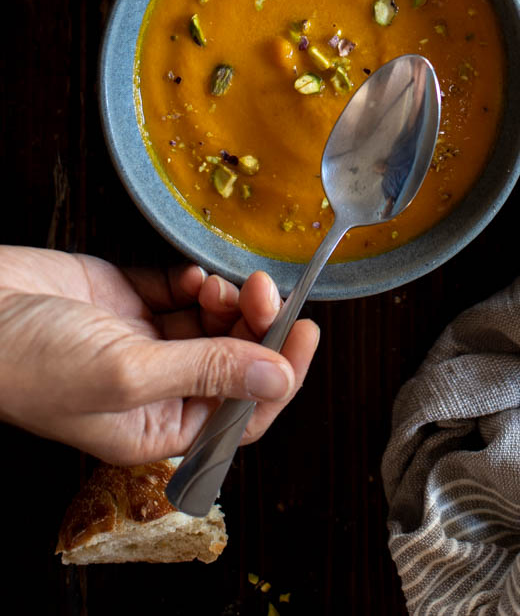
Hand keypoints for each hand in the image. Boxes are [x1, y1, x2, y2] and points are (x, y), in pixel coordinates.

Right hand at [0, 247, 318, 463]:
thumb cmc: (28, 362)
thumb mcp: (126, 375)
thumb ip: (206, 371)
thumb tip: (279, 377)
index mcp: (156, 428)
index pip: (242, 414)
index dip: (280, 376)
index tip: (306, 333)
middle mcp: (155, 389)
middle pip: (234, 361)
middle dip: (257, 327)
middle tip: (265, 292)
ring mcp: (141, 342)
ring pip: (213, 323)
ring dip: (228, 301)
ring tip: (222, 285)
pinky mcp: (127, 299)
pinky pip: (181, 291)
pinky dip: (194, 281)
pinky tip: (188, 277)